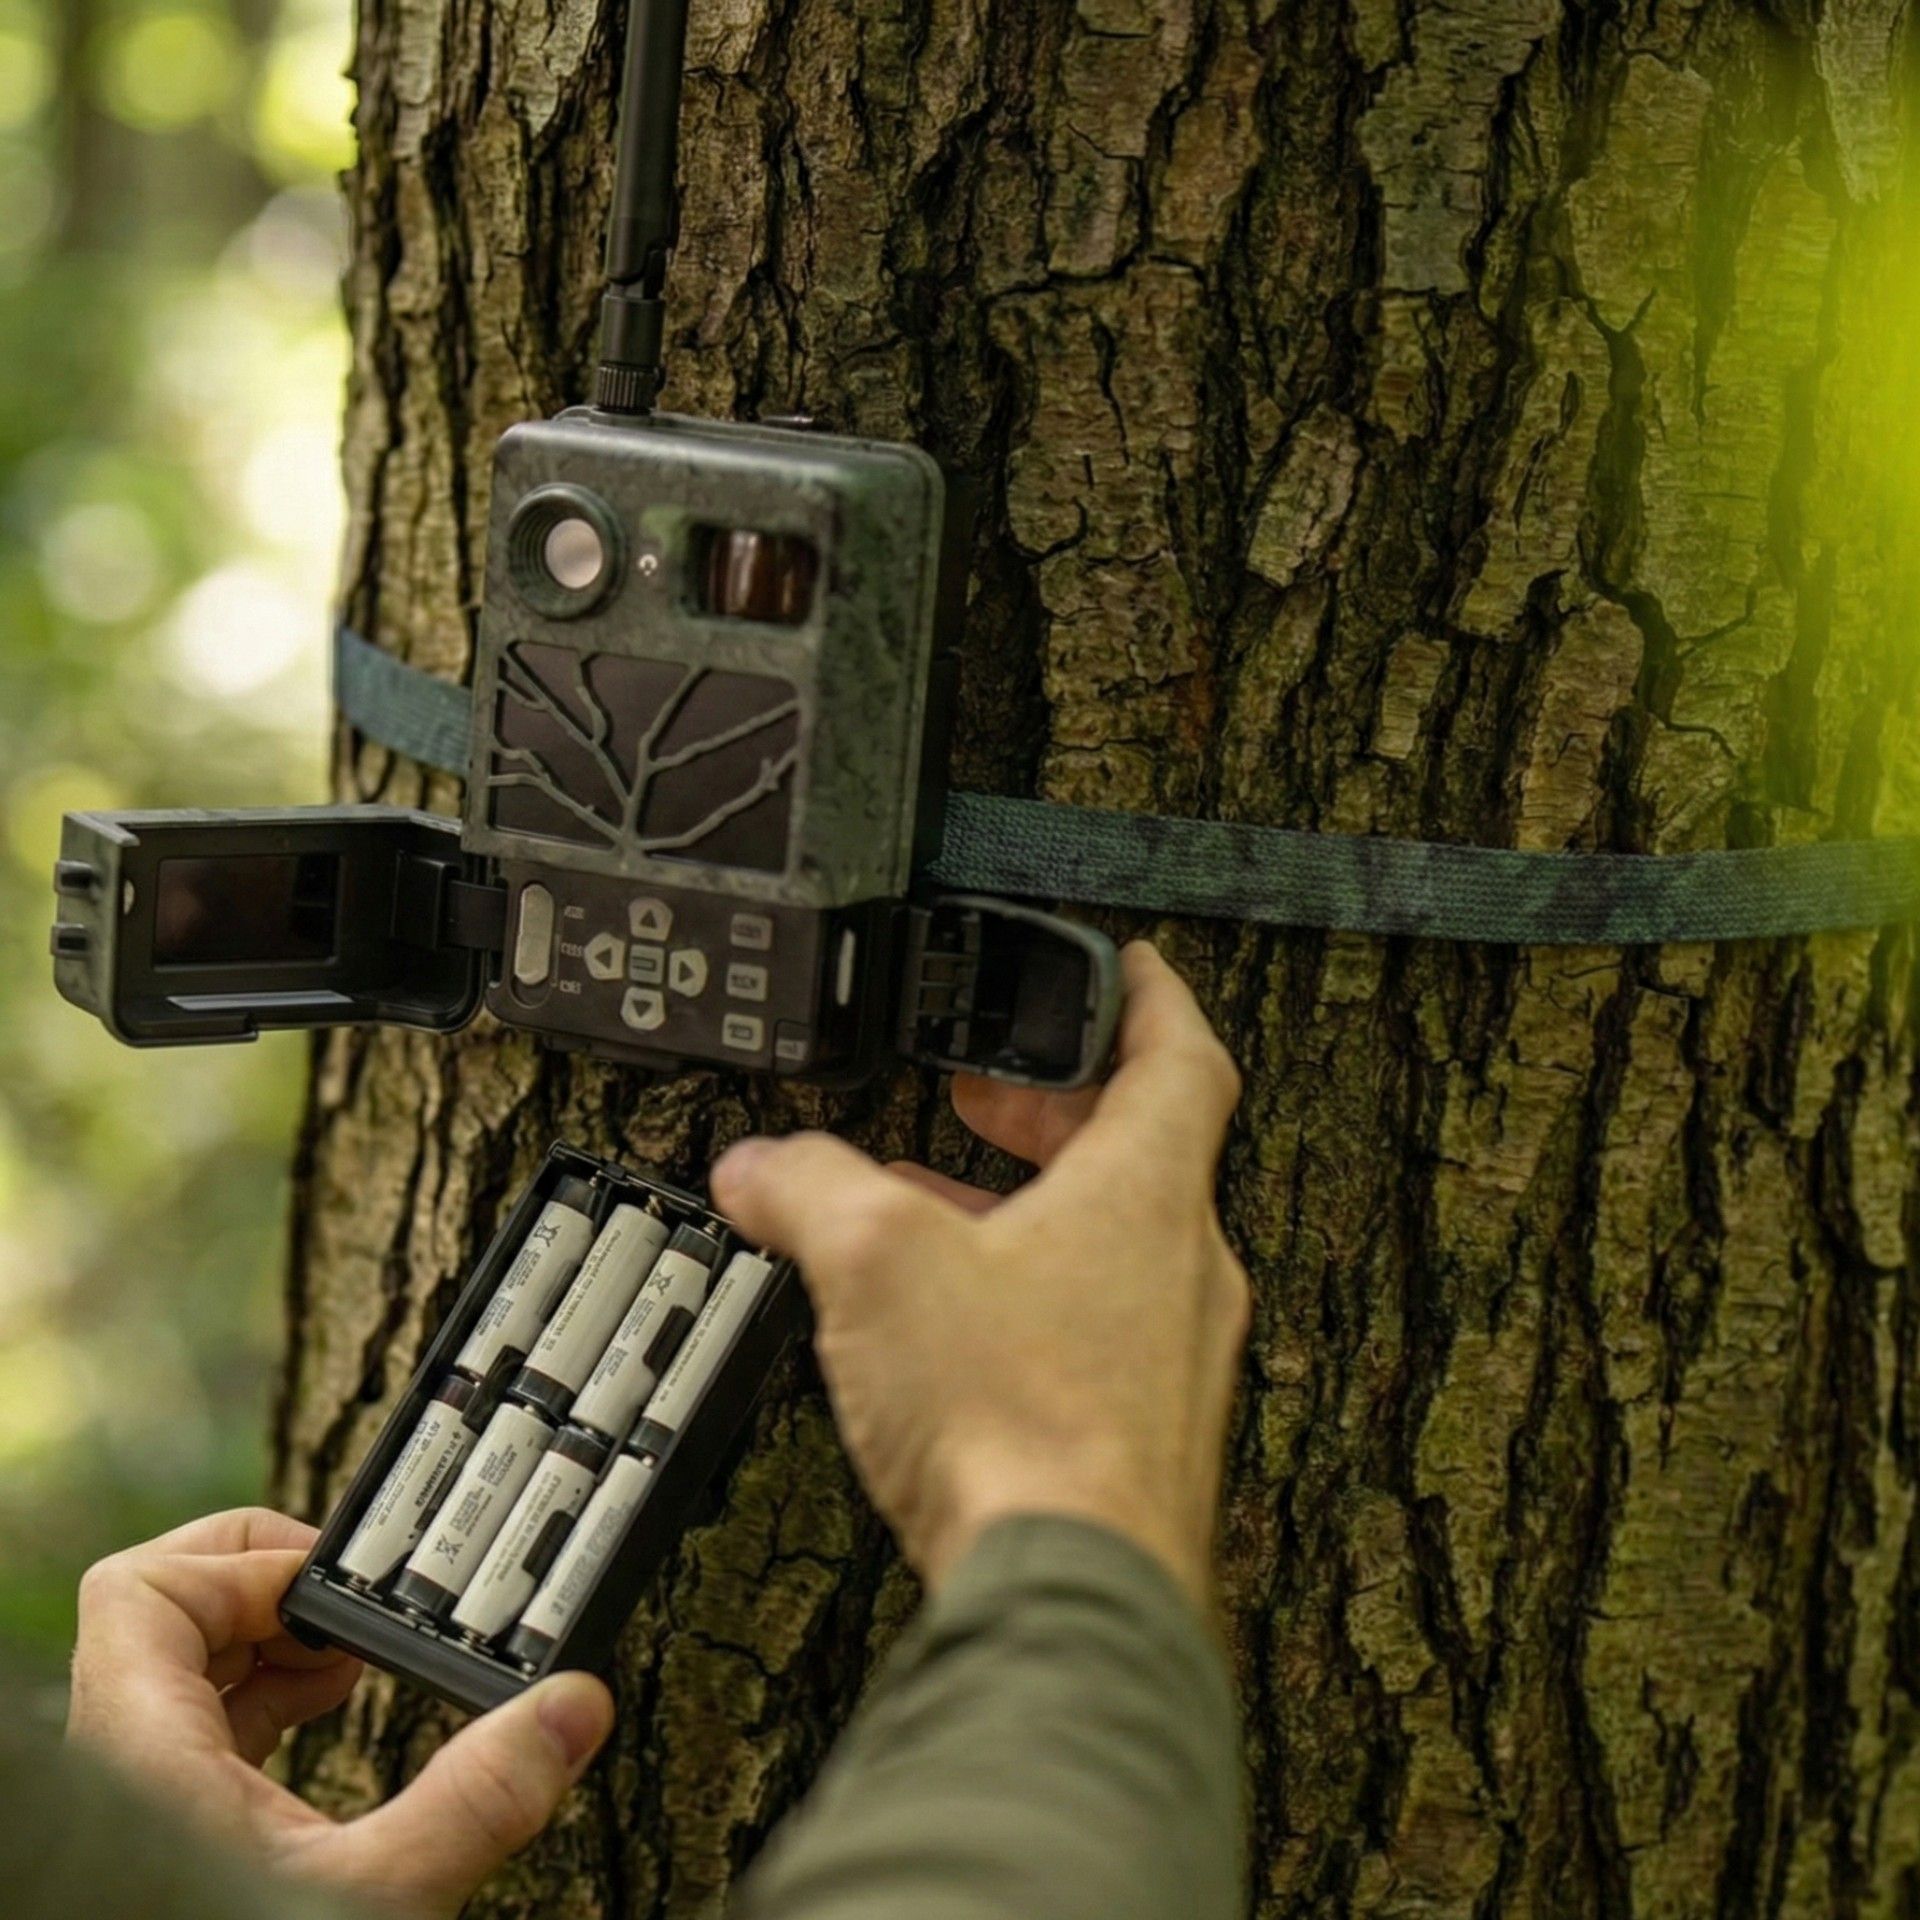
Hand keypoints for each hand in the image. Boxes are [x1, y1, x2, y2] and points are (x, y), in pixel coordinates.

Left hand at [66, 1507, 613, 1917]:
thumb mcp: (376, 1899)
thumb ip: (476, 1800)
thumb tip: (571, 1708)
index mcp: (143, 1757)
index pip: (143, 1591)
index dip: (240, 1562)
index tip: (330, 1587)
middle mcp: (122, 1768)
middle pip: (157, 1614)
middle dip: (263, 1586)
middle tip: (348, 1601)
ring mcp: (137, 1803)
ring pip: (175, 1671)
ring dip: (269, 1641)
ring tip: (355, 1652)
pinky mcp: (165, 1836)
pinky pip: (196, 1726)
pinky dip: (264, 1698)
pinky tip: (330, 1710)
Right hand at [713, 941, 1247, 1606]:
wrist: (1074, 1594)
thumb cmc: (1021, 1425)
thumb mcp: (877, 1262)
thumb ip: (809, 1189)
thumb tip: (761, 1164)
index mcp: (1147, 1192)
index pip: (1181, 1054)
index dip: (1148, 997)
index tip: (1125, 969)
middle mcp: (1182, 1269)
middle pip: (1135, 1149)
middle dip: (1049, 1108)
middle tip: (985, 1091)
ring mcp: (1171, 1358)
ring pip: (1107, 1243)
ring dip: (1024, 1206)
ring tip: (930, 1205)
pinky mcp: (1138, 1434)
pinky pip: (1091, 1327)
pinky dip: (1025, 1294)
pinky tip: (945, 1326)